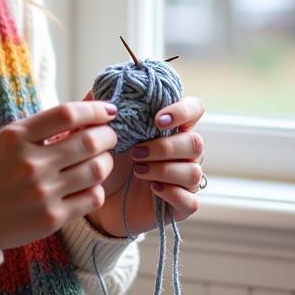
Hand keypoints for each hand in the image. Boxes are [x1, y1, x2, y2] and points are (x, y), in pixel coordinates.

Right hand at [0, 101, 118, 249]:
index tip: (109, 111)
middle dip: (108, 136)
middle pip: (89, 141)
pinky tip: (88, 185)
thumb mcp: (5, 142)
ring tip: (101, 160)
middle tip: (109, 136)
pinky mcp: (51, 218)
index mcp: (15, 137)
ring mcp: (42, 192)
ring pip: (97, 170)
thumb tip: (86, 119)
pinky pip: (92, 198)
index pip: (67, 114)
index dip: (95, 110)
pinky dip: (97, 188)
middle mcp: (30, 163)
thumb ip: (41, 130)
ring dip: (106, 161)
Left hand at [85, 95, 205, 238]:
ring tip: (137, 171)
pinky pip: (191, 200)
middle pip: (196, 142)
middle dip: (164, 147)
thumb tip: (98, 89)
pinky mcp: (181, 205)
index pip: (195, 109)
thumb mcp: (101, 133)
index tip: (156, 120)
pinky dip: (171, 193)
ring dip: (163, 169)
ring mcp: (186, 179)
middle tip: (135, 152)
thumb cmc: (106, 161)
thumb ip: (102, 110)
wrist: (99, 199)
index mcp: (171, 128)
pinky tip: (152, 189)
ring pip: (194, 171)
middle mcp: (184, 152)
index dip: (182, 111)